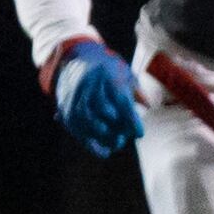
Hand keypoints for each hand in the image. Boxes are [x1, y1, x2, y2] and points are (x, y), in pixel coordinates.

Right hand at [47, 36, 142, 157]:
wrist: (76, 61)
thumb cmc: (107, 70)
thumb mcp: (124, 73)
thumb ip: (135, 90)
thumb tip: (148, 105)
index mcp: (107, 74)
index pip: (119, 98)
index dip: (130, 118)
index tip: (140, 134)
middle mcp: (89, 85)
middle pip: (103, 110)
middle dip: (118, 127)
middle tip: (128, 135)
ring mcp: (75, 97)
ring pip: (87, 120)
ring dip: (104, 137)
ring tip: (117, 143)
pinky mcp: (66, 109)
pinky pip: (76, 129)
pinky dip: (90, 144)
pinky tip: (104, 152)